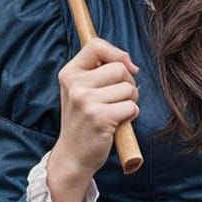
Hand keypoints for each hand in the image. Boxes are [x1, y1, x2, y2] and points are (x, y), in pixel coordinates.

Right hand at [47, 38, 139, 201]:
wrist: (73, 155)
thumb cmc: (84, 120)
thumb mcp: (82, 91)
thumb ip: (100, 71)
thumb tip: (130, 63)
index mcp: (70, 73)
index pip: (96, 46)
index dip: (117, 54)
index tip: (126, 67)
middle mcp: (75, 84)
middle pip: (120, 69)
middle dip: (127, 84)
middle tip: (116, 100)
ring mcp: (86, 101)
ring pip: (129, 89)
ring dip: (130, 102)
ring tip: (114, 113)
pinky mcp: (100, 118)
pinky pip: (131, 107)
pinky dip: (131, 116)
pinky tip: (117, 123)